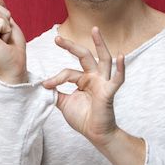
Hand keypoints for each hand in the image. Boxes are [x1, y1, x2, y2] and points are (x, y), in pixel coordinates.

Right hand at [0, 0, 26, 83]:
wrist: (14, 67)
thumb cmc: (11, 47)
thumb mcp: (6, 23)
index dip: (1, 14)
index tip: (1, 31)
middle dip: (4, 18)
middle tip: (3, 36)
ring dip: (6, 25)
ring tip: (3, 39)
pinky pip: (0, 21)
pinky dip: (7, 31)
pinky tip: (3, 43)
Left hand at [43, 27, 124, 146]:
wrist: (95, 134)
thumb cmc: (83, 118)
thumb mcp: (64, 103)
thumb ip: (56, 92)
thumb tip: (42, 84)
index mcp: (83, 79)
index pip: (68, 72)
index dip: (55, 78)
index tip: (45, 84)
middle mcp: (94, 77)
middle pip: (84, 56)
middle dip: (71, 46)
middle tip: (57, 38)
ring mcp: (103, 82)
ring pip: (103, 59)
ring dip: (100, 44)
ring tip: (95, 30)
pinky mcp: (109, 92)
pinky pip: (117, 79)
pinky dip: (120, 68)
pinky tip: (121, 56)